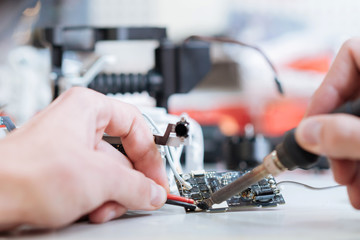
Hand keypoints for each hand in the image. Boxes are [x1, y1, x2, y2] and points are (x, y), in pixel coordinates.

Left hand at [0, 87, 167, 228]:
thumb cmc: (27, 174)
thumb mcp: (99, 178)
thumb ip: (137, 186)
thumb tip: (154, 192)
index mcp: (88, 108)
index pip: (137, 126)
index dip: (152, 154)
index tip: (158, 178)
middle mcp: (79, 125)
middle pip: (124, 154)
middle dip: (129, 183)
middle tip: (140, 198)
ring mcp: (70, 149)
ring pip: (109, 173)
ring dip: (113, 196)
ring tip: (104, 208)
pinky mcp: (62, 171)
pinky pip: (93, 184)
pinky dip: (97, 200)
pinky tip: (91, 211)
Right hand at [295, 38, 359, 208]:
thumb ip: (345, 136)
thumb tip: (307, 134)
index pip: (350, 55)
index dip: (327, 89)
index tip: (316, 124)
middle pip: (349, 100)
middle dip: (336, 138)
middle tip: (334, 166)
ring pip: (359, 126)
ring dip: (348, 159)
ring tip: (351, 187)